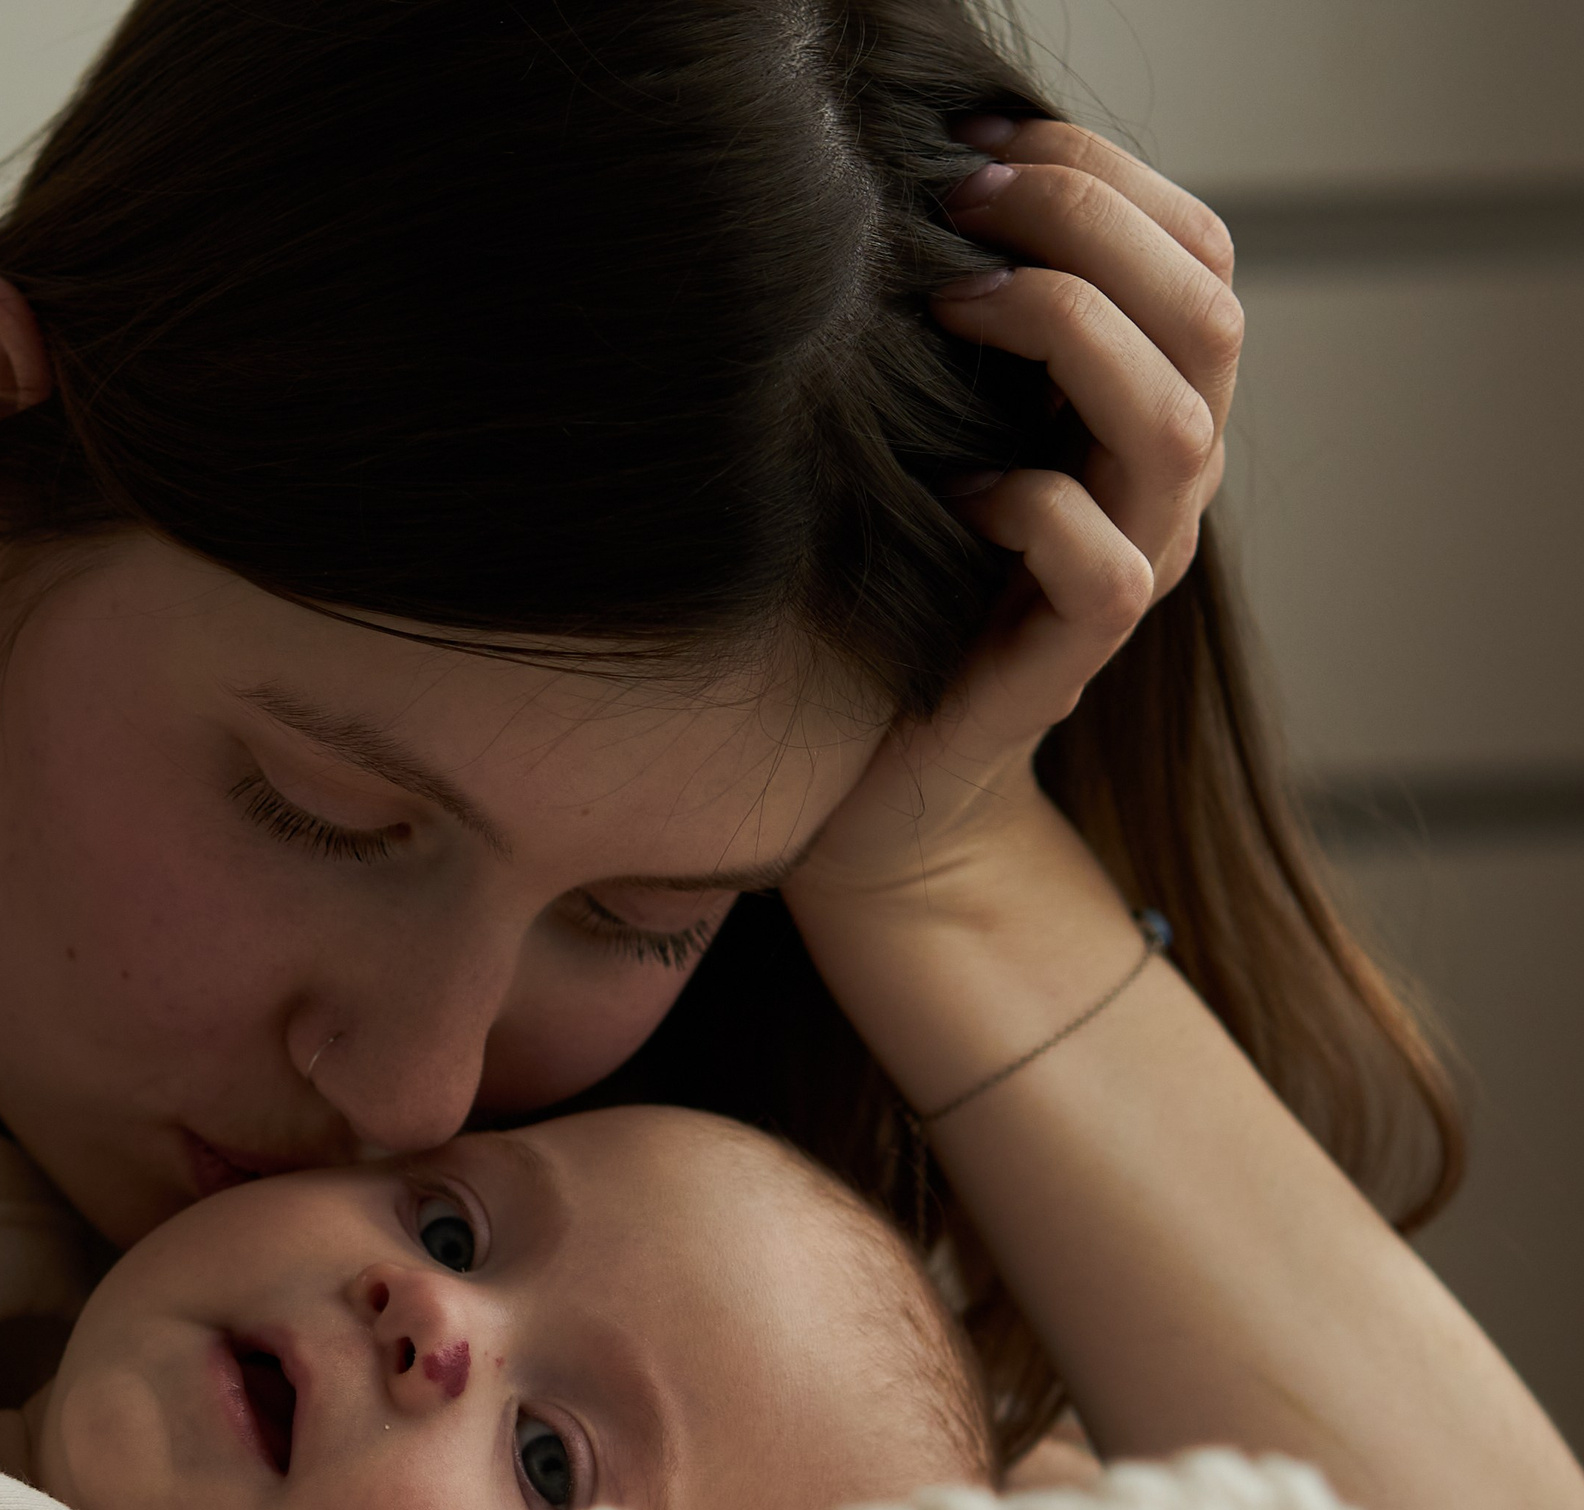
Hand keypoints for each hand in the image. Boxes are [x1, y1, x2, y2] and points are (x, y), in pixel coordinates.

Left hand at [795, 118, 1240, 911]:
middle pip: (1208, 314)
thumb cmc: (900, 597)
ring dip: (1072, 336)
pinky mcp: (1073, 659)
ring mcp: (1130, 569)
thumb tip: (925, 197)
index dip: (1111, 176)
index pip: (1196, 256)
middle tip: (967, 197)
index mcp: (1143, 415)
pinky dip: (1033, 505)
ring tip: (958, 302)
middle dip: (1094, 227)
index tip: (986, 140)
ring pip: (1176, 426)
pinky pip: (1098, 563)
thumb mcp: (940, 441)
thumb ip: (971, 346)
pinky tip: (956, 487)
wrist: (883, 787)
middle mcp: (1161, 488)